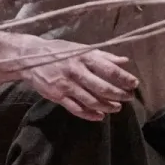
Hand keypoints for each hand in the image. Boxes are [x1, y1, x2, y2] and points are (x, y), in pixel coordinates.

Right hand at [0, 32, 138, 121]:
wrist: (30, 58)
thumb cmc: (59, 51)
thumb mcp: (81, 48)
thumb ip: (103, 56)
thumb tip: (124, 60)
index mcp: (84, 57)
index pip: (109, 69)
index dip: (123, 78)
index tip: (134, 84)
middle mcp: (77, 71)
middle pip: (102, 87)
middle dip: (118, 94)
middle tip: (128, 98)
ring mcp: (66, 85)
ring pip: (91, 100)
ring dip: (106, 106)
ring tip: (117, 108)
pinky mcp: (57, 96)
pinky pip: (76, 108)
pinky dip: (89, 114)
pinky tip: (99, 116)